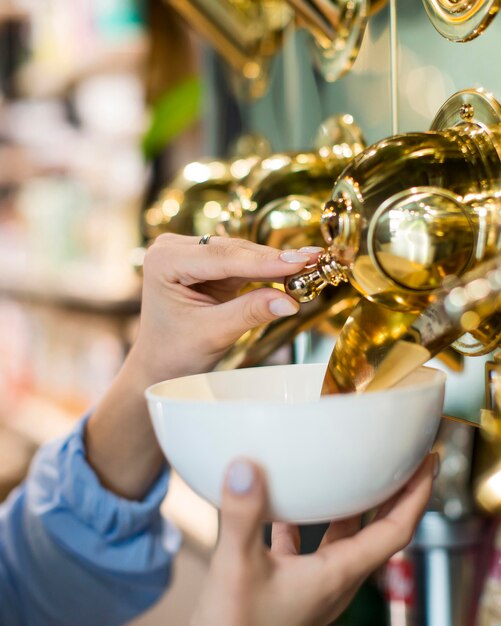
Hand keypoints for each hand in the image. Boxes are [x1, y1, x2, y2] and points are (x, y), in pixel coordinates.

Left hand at [85, 235, 314, 498]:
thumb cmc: (174, 352)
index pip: (221, 258)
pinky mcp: (208, 264)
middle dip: (274, 259)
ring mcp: (191, 253)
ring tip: (311, 264)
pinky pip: (243, 263)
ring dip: (275, 263)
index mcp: (164, 260)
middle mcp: (175, 249)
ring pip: (242, 254)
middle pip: (234, 251)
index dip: (264, 261)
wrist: (162, 364)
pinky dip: (267, 270)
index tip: (300, 261)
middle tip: (315, 259)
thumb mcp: (212, 333)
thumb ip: (249, 312)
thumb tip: (289, 301)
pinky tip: (294, 269)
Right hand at [192, 453, 436, 625]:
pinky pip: (307, 547)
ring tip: (351, 473)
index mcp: (337, 575)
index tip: (427, 464)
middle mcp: (333, 580)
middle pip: (378, 531)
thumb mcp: (237, 567)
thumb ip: (243, 517)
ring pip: (344, 538)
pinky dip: (304, 521)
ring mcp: (313, 585)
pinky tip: (284, 505)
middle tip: (403, 459)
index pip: (395, 531)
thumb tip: (246, 469)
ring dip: (353, 506)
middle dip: (394, 494)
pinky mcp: (289, 587)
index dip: (416, 496)